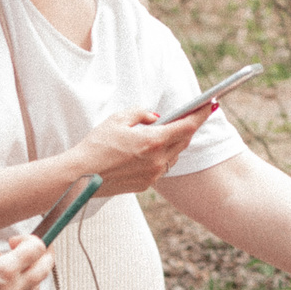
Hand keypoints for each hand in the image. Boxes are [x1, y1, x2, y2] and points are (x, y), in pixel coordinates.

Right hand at [67, 106, 211, 198]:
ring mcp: (153, 175)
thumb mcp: (118, 118)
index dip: (201, 114)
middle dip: (187, 127)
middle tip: (190, 115)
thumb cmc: (97, 145)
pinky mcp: (145, 185)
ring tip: (167, 132)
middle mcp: (158, 160)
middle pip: (183, 141)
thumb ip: (142, 113)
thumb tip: (156, 118)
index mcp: (153, 141)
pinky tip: (148, 150)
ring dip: (173, 143)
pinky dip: (159, 157)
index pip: (187, 126)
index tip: (210, 104)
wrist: (80, 176)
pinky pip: (160, 168)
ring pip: (173, 156)